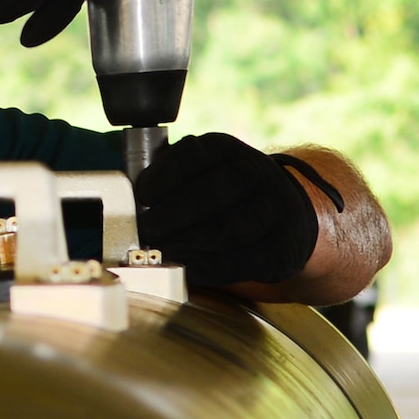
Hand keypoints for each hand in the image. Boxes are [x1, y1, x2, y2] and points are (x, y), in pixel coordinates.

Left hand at [135, 133, 320, 287]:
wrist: (286, 216)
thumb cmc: (226, 196)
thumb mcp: (203, 172)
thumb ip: (171, 179)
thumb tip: (133, 197)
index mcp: (229, 150)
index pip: (196, 153)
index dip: (166, 174)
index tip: (143, 193)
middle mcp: (257, 173)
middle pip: (217, 189)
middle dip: (176, 211)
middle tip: (148, 229)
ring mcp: (275, 210)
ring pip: (234, 226)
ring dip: (192, 241)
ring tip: (164, 250)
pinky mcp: (282, 247)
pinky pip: (246, 259)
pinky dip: (212, 266)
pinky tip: (188, 267)